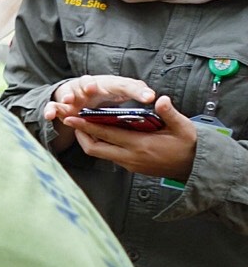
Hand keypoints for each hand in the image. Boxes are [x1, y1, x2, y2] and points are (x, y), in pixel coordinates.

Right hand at [44, 74, 155, 120]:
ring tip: (70, 100)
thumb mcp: (121, 94)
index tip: (149, 98)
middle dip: (90, 84)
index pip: (124, 85)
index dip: (136, 91)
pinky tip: (50, 115)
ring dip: (69, 94)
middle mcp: (89, 85)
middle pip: (89, 81)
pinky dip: (51, 109)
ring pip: (70, 90)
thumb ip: (136, 93)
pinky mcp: (59, 103)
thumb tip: (158, 99)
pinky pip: (53, 105)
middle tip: (93, 89)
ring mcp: (73, 93)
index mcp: (110, 85)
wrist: (78, 96)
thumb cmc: (105, 96)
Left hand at [62, 95, 198, 179]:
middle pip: (94, 148)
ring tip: (82, 125)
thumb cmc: (190, 144)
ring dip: (89, 140)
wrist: (197, 167)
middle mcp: (130, 157)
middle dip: (80, 134)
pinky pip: (109, 156)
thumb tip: (160, 99)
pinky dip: (101, 145)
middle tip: (70, 120)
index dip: (85, 125)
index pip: (105, 134)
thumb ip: (169, 113)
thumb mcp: (183, 127)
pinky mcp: (132, 168)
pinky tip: (101, 134)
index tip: (70, 117)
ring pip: (100, 153)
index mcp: (140, 144)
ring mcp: (130, 164)